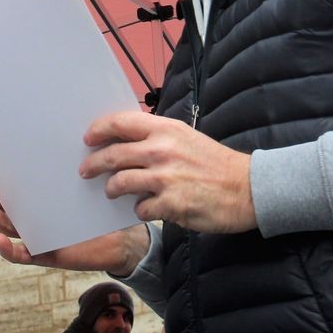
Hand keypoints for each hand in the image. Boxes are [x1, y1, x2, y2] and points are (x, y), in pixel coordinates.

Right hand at [0, 172, 149, 275]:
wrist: (123, 239)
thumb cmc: (101, 208)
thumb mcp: (85, 184)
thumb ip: (71, 166)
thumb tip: (63, 134)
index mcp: (39, 198)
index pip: (11, 187)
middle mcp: (34, 216)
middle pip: (3, 206)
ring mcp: (38, 236)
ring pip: (7, 228)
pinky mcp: (47, 255)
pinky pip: (22, 255)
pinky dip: (8, 250)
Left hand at [80, 111, 255, 233]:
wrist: (247, 189)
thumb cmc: (216, 163)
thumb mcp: (186, 138)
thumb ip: (157, 138)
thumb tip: (126, 142)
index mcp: (166, 130)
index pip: (121, 122)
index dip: (99, 130)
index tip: (88, 138)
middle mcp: (162, 151)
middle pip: (114, 154)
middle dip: (94, 164)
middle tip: (86, 170)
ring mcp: (165, 178)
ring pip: (120, 183)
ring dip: (112, 188)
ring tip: (112, 191)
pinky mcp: (171, 205)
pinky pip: (141, 208)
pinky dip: (140, 209)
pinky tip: (147, 208)